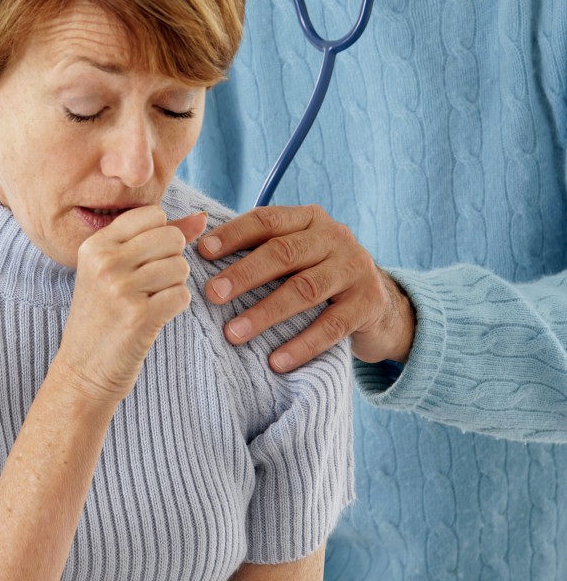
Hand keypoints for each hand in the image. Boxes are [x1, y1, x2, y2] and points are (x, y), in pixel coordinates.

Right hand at [58, 207, 206, 401]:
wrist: (83, 371)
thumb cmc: (103, 316)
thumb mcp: (115, 270)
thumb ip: (156, 238)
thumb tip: (201, 218)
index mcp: (95, 245)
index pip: (152, 214)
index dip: (161, 235)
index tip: (146, 259)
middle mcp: (105, 262)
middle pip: (171, 237)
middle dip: (172, 259)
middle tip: (151, 283)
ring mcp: (120, 289)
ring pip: (180, 266)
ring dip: (174, 285)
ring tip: (150, 300)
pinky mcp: (138, 317)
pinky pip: (182, 295)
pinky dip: (176, 306)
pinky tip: (154, 316)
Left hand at [197, 205, 415, 371]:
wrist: (382, 304)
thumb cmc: (320, 276)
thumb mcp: (298, 254)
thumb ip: (262, 248)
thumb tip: (200, 248)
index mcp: (310, 219)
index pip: (267, 220)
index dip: (234, 234)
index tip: (203, 253)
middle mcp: (335, 237)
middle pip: (284, 253)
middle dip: (244, 274)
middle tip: (212, 294)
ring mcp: (355, 268)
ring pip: (304, 289)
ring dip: (265, 313)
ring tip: (233, 333)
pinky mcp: (369, 303)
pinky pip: (331, 326)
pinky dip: (302, 345)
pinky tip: (276, 362)